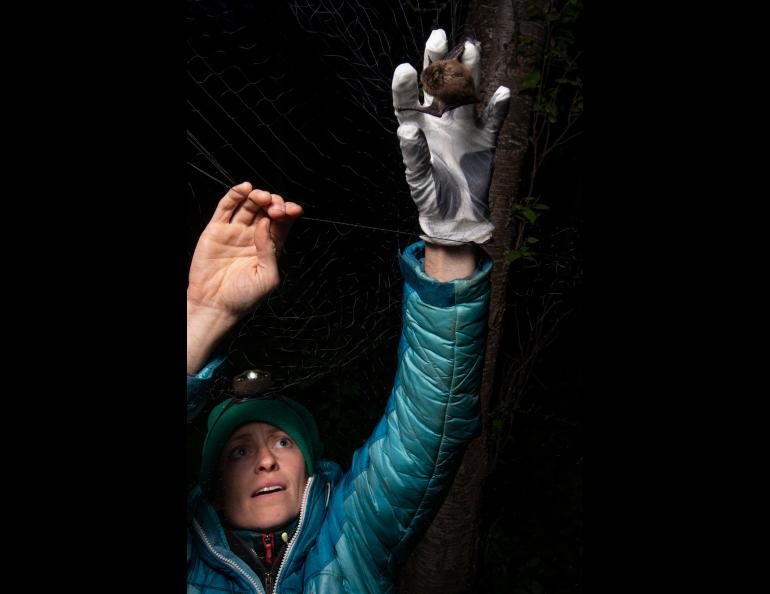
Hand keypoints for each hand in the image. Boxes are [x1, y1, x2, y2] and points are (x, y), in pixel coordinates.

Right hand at [187, 181, 302, 318]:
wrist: (214, 306)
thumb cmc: (243, 298)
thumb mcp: (267, 277)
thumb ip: (270, 250)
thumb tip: (265, 224)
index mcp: (270, 247)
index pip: (282, 222)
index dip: (288, 212)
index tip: (292, 210)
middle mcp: (253, 236)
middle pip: (267, 209)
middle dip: (274, 203)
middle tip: (274, 208)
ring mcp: (235, 231)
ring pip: (248, 205)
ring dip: (257, 196)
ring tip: (261, 196)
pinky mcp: (216, 230)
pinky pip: (226, 207)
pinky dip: (235, 195)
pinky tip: (244, 188)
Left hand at [392, 29, 509, 245]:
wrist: (457, 217)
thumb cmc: (431, 197)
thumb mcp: (418, 179)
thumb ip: (413, 155)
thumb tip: (406, 129)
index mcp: (418, 130)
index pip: (408, 102)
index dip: (406, 86)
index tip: (406, 68)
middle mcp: (439, 122)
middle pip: (438, 87)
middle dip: (438, 62)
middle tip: (438, 37)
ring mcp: (463, 127)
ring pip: (467, 93)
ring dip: (470, 72)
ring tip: (471, 48)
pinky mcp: (484, 138)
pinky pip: (492, 118)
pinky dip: (498, 106)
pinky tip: (502, 92)